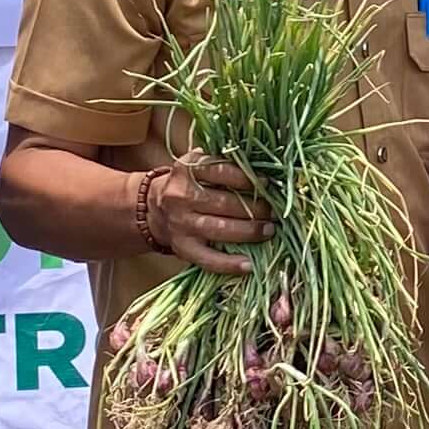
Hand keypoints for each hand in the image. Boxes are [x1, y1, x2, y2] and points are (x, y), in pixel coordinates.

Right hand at [145, 155, 270, 274]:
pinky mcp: (183, 248)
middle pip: (224, 203)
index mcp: (186, 171)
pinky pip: (208, 259)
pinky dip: (230, 264)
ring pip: (219, 229)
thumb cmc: (187, 185)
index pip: (220, 171)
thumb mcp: (197, 166)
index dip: (246, 178)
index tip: (266, 183)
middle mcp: (180, 197)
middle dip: (254, 208)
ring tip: (269, 230)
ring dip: (249, 231)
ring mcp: (181, 224)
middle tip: (274, 212)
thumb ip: (222, 163)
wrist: (153, 209)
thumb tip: (261, 170)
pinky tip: (250, 265)